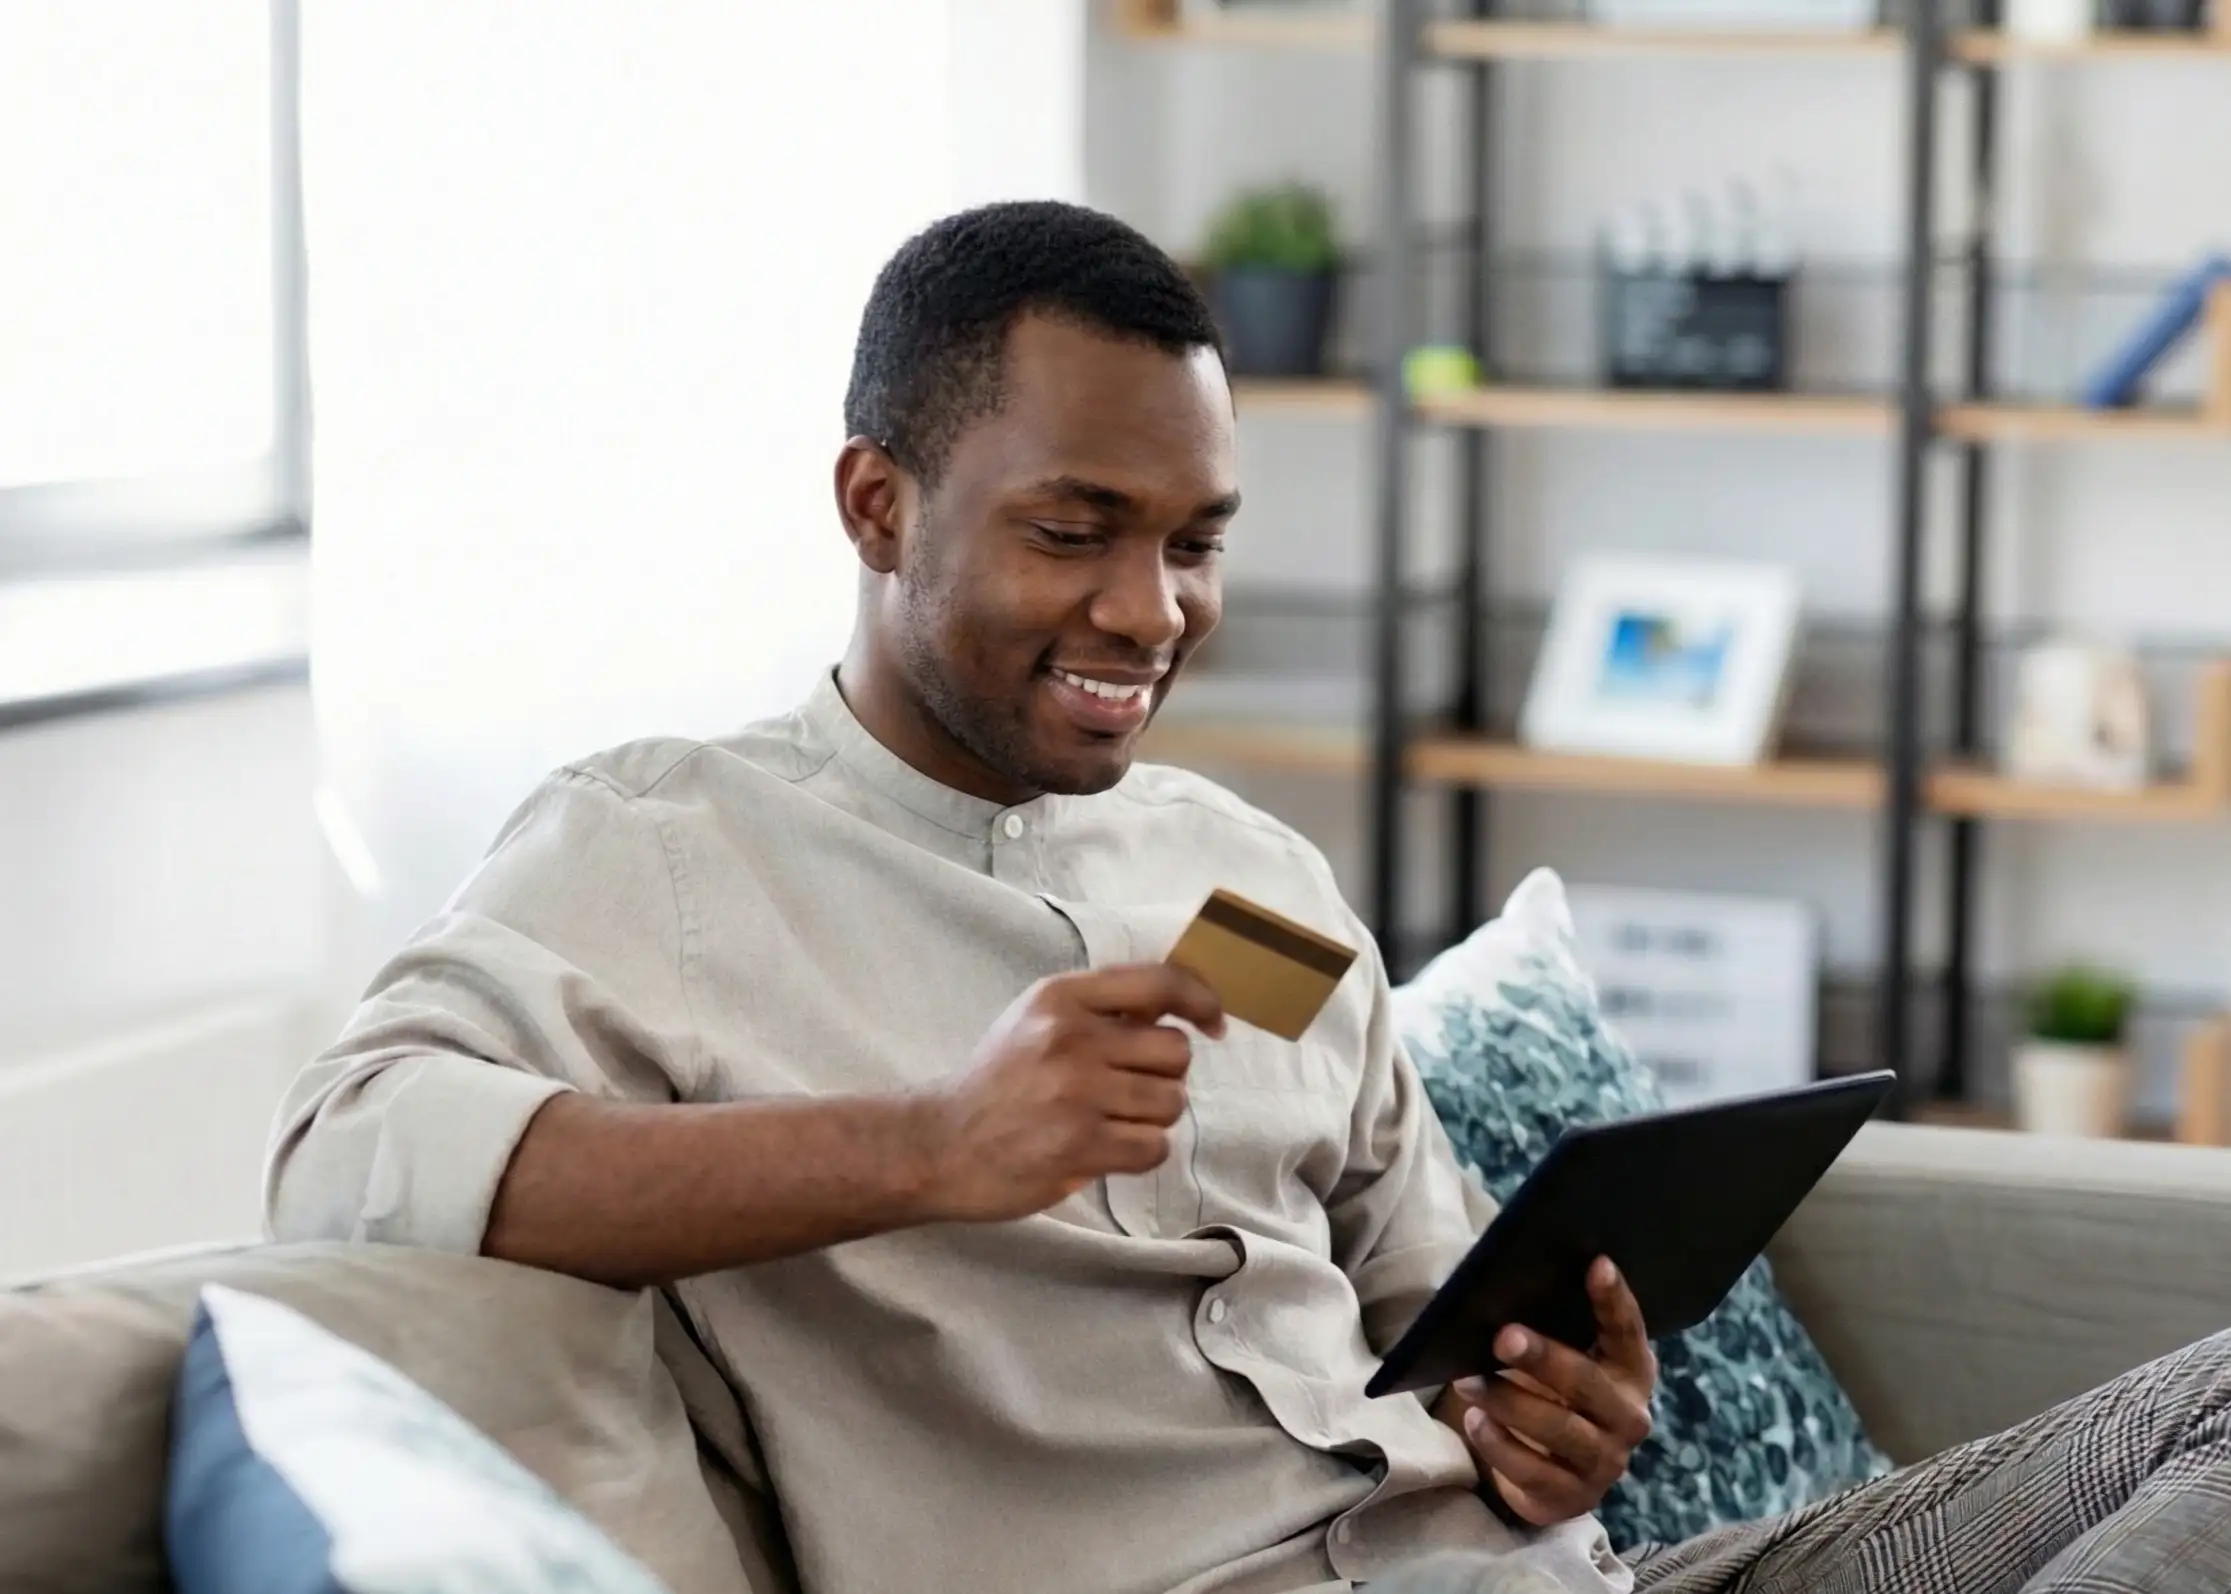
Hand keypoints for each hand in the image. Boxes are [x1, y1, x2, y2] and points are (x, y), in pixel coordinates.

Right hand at [917, 964, 1224, 1223]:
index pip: (1159, 983)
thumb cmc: (997, 1082)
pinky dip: (1139, 1154)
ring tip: (1107, 1121)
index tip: (1214, 1023)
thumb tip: (1177, 1005)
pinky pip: (1154, 1147)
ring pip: (1170, 1103)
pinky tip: (1103, 1150)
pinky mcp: (1080, 1145)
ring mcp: (1076, 1092)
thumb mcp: (1035, 1021)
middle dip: (1163, 1076)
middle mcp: (1071, 1037)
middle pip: (1175, 1052)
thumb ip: (1099, 1008)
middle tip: (1127, 1091)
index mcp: (1061, 998)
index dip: (1201, 1000)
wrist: (938, 1144)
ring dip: (1150, 1118)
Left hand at [1438, 1258, 1656, 1526]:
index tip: (1596, 1262)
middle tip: (1502, 1336)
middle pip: (1588, 1383)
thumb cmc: (1554, 1394)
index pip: (1627, 1331)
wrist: (1553, 1473)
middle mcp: (1628, 1416)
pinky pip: (1534, 1472)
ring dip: (1509, 1402)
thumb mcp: (1560, 1361)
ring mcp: (1605, 1461)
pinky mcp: (1573, 1497)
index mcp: (1631, 1370)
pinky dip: (1500, 1446)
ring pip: (1559, 1430)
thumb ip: (1548, 1329)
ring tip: (1469, 1381)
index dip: (1614, 1299)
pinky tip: (1476, 1422)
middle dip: (1544, 1358)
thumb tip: (1499, 1288)